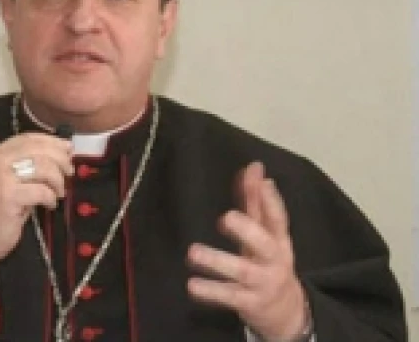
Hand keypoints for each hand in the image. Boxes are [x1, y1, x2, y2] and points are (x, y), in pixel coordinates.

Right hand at [0, 133, 72, 288]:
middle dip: (60, 159)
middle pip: (37, 149)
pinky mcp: (7, 195)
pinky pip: (41, 190)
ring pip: (42, 167)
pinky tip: (50, 205)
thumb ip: (31, 165)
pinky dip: (51, 197)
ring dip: (58, 180)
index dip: (52, 141)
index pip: (28, 138)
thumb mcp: (14, 182)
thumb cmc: (0, 212)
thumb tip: (63, 151)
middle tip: (69, 172)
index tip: (68, 149)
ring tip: (59, 193)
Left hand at [186, 161, 308, 340]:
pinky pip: (230, 297)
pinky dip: (211, 291)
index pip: (278, 218)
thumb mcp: (266, 233)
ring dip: (217, 261)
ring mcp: (263, 283)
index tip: (263, 182)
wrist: (286, 312)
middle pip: (264, 245)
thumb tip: (253, 167)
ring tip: (193, 252)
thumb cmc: (268, 262)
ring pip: (242, 272)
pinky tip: (192, 284)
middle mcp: (274, 261)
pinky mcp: (250, 303)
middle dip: (247, 231)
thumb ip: (255, 201)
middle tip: (226, 217)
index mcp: (279, 240)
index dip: (272, 201)